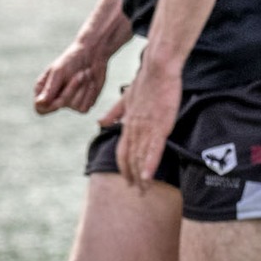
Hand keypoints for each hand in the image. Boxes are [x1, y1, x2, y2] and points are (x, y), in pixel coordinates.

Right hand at [33, 40, 108, 114]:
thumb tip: (40, 103)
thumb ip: (50, 88)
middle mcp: (55, 98)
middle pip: (59, 105)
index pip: (40, 108)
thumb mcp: (59, 71)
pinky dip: (90, 93)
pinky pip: (85, 108)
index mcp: (44, 89)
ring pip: (74, 106)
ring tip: (85, 74)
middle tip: (81, 74)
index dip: (49, 105)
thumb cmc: (72, 60)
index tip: (60, 95)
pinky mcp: (83, 105)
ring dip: (83, 89)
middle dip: (72, 88)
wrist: (93, 55)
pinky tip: (91, 82)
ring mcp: (69, 103)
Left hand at [107, 63, 180, 188]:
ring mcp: (147, 127)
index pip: (122, 151)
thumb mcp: (126, 99)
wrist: (157, 67)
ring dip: (141, 176)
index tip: (127, 180)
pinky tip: (147, 177)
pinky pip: (153, 148)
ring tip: (143, 191)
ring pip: (141, 157)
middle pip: (130, 158)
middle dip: (133, 176)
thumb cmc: (145, 81)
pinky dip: (149, 164)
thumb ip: (114, 113)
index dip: (124, 167)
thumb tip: (100, 123)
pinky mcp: (160, 124)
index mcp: (128, 123)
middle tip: (137, 193)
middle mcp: (134, 128)